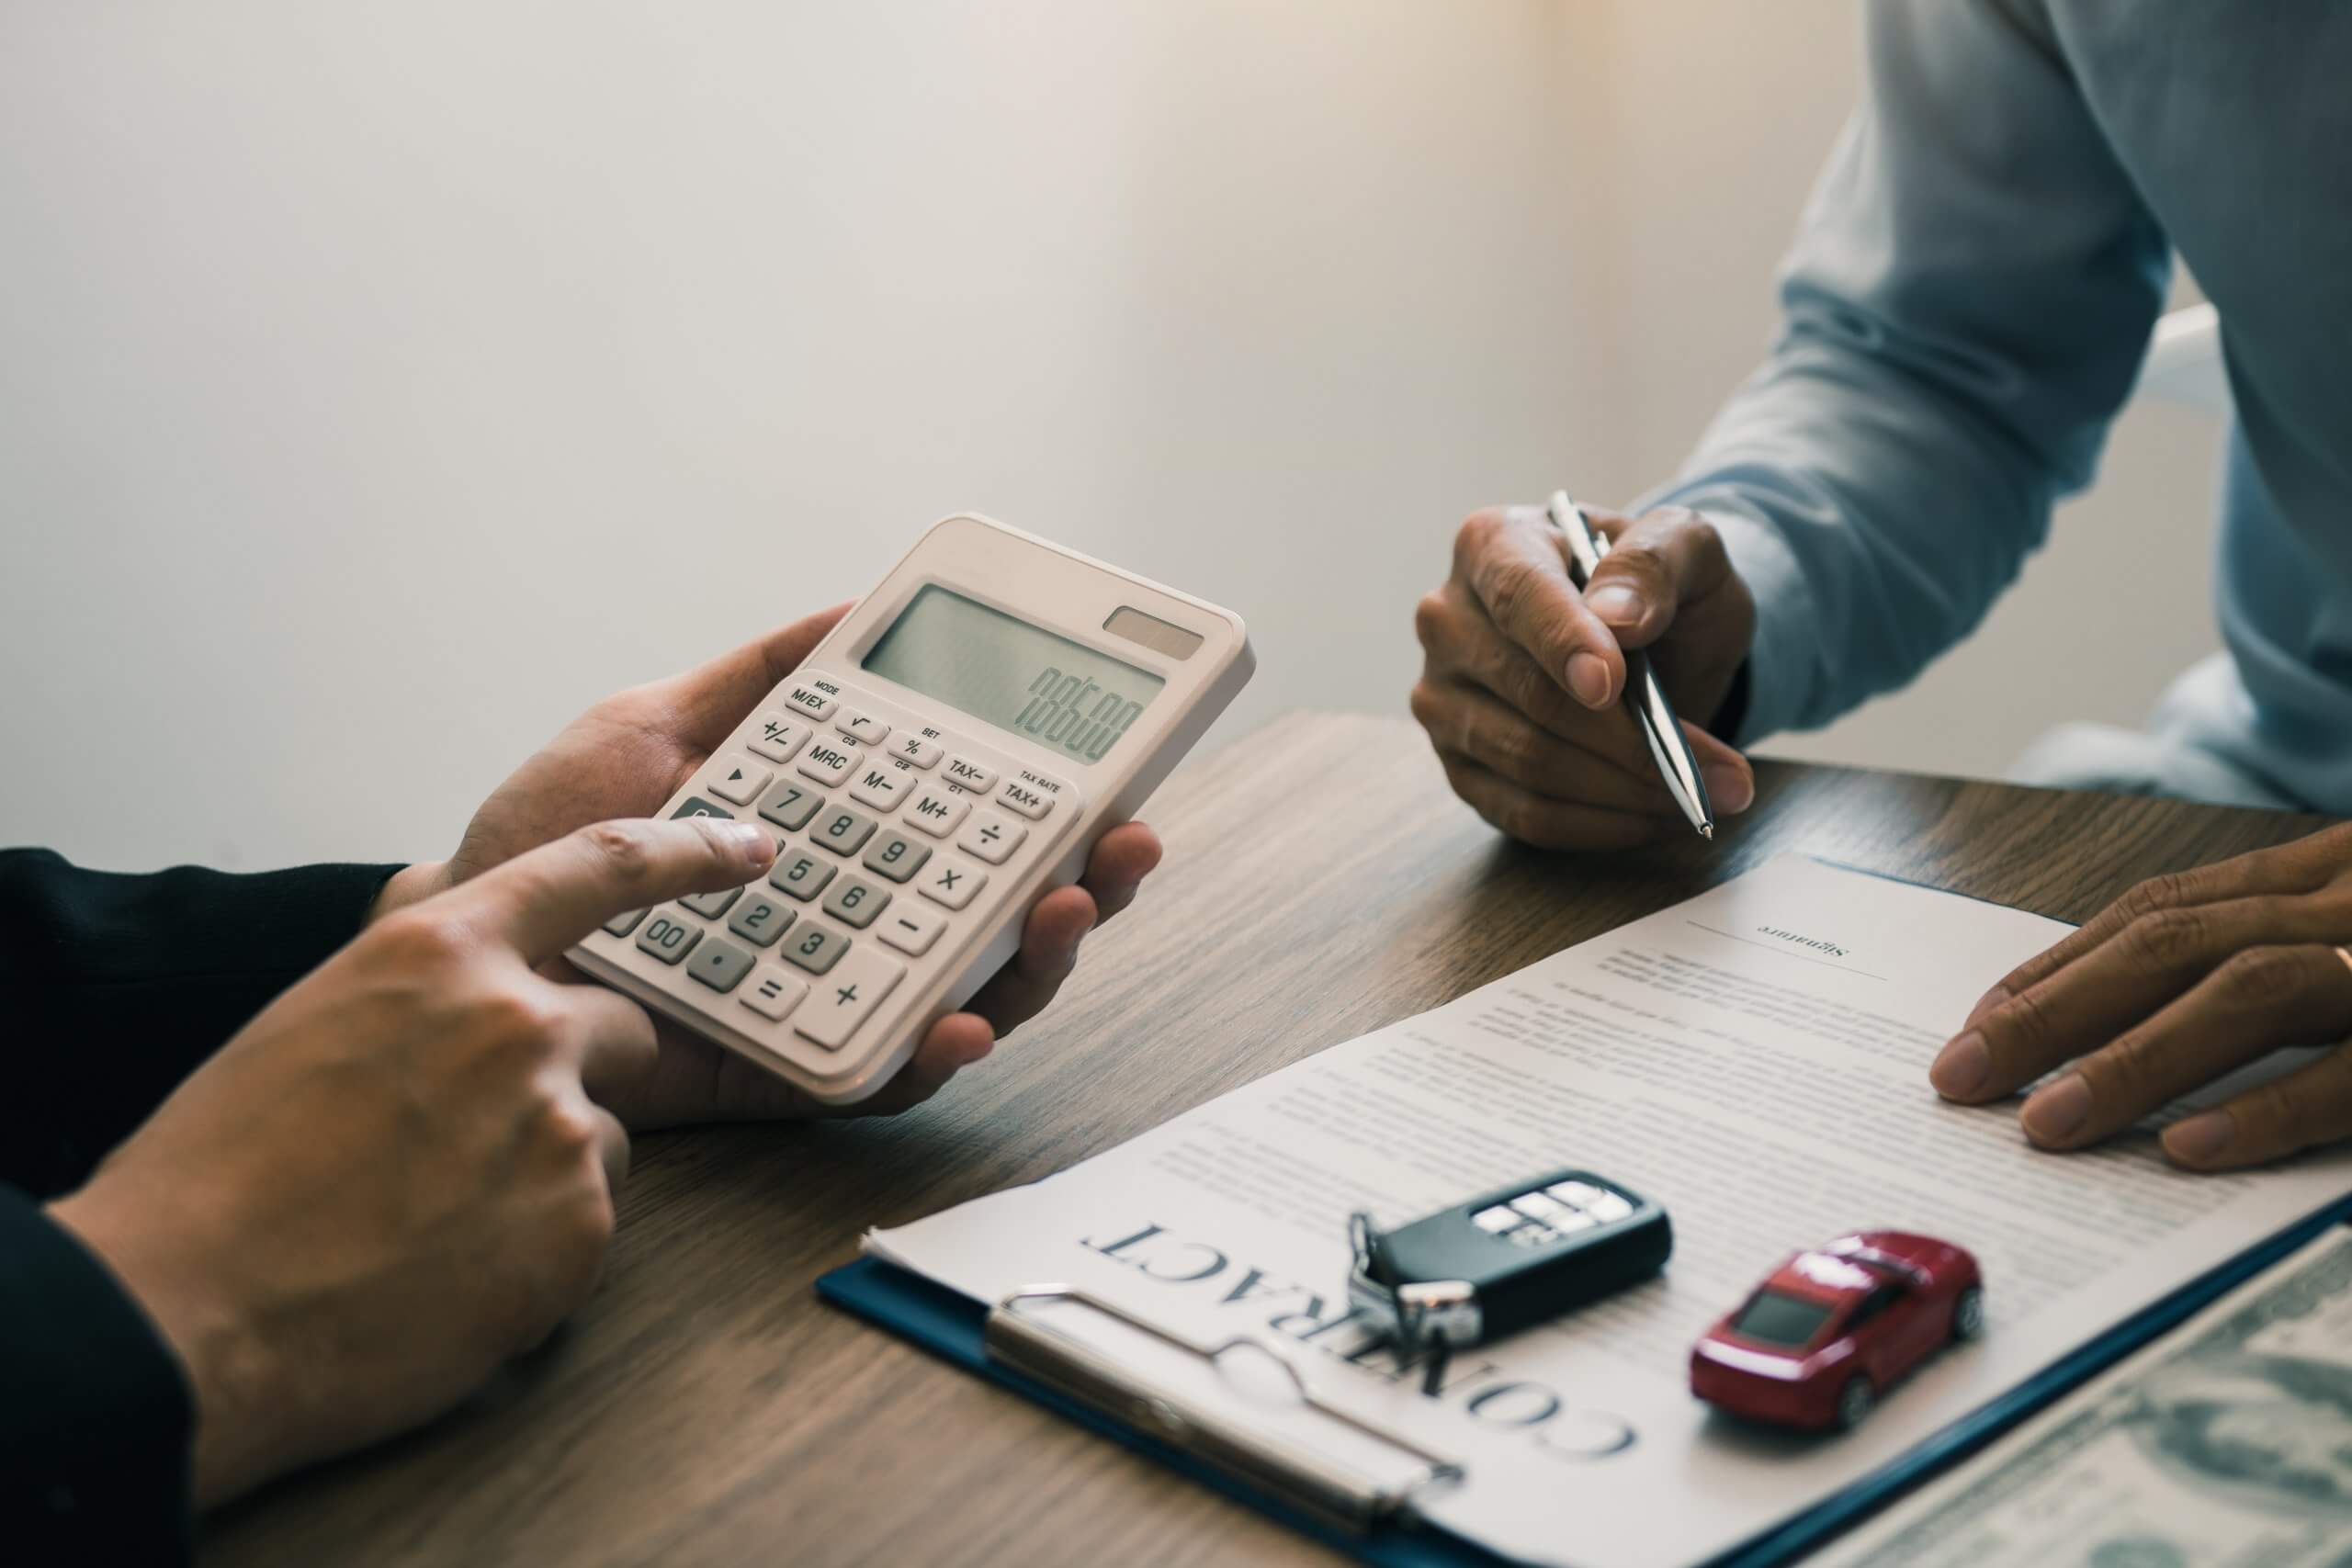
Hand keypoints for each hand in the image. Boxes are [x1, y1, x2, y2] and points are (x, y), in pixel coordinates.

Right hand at [47, 815, 778, 1504]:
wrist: (190, 1315)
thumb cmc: (221, 1177)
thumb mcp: (313, 1026)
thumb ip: (417, 988)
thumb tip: (460, 967)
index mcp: (436, 951)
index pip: (598, 868)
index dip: (688, 850)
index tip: (752, 846)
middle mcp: (515, 1020)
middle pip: (620, 1027)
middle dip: (573, 1075)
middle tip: (472, 1142)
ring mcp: (557, 1120)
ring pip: (604, 1132)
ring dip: (548, 1170)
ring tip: (432, 1219)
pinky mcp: (581, 1220)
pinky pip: (592, 1218)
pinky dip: (539, 1246)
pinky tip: (449, 1270)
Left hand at [374, 605, 1161, 1126]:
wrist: (457, 932)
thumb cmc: (546, 838)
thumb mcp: (654, 726)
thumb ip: (757, 679)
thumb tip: (850, 609)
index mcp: (842, 840)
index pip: (976, 824)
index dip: (1056, 801)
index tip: (1113, 763)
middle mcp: (856, 923)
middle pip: (1005, 912)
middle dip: (1087, 880)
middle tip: (1121, 843)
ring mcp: (831, 997)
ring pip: (974, 996)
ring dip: (1038, 962)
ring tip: (1063, 913)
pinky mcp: (788, 1072)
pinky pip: (883, 1073)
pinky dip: (933, 1051)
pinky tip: (958, 1019)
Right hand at [1411, 504, 1757, 848]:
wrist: (1651, 638)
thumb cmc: (1657, 586)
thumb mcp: (1684, 548)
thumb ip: (1655, 562)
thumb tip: (1618, 618)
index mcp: (1493, 545)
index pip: (1519, 597)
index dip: (1563, 643)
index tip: (1613, 684)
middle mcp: (1448, 621)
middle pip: (1528, 694)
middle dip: (1627, 740)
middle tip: (1710, 769)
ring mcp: (1443, 700)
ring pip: (1528, 763)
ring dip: (1624, 790)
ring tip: (1697, 793)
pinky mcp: (1460, 766)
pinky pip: (1524, 814)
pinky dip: (1598, 826)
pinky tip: (1652, 816)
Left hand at [1930, 824, 2351, 1169]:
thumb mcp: (2347, 932)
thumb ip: (2257, 957)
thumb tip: (2110, 1031)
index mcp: (2316, 880)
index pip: (2159, 913)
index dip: (2060, 969)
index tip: (1974, 1030)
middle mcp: (2341, 908)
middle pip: (2175, 942)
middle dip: (2058, 1010)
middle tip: (1963, 1077)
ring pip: (2248, 988)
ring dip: (2135, 1057)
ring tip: (2045, 1123)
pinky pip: (2345, 1075)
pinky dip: (2261, 1108)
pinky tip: (2184, 1147)